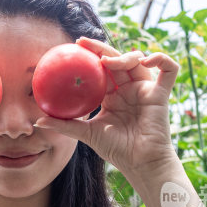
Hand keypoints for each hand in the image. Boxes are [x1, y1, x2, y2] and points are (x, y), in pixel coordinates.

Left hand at [33, 38, 179, 178]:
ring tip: (106, 62)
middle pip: (116, 60)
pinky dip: (161, 58)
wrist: (139, 163)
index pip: (100, 70)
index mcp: (112, 95)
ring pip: (137, 60)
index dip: (89, 56)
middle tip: (82, 43)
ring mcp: (145, 89)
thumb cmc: (116, 150)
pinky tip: (145, 59)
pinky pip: (168, 69)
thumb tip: (38, 121)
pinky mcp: (161, 93)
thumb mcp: (87, 134)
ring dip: (122, 56)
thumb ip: (65, 125)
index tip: (73, 48)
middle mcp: (129, 89)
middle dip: (100, 48)